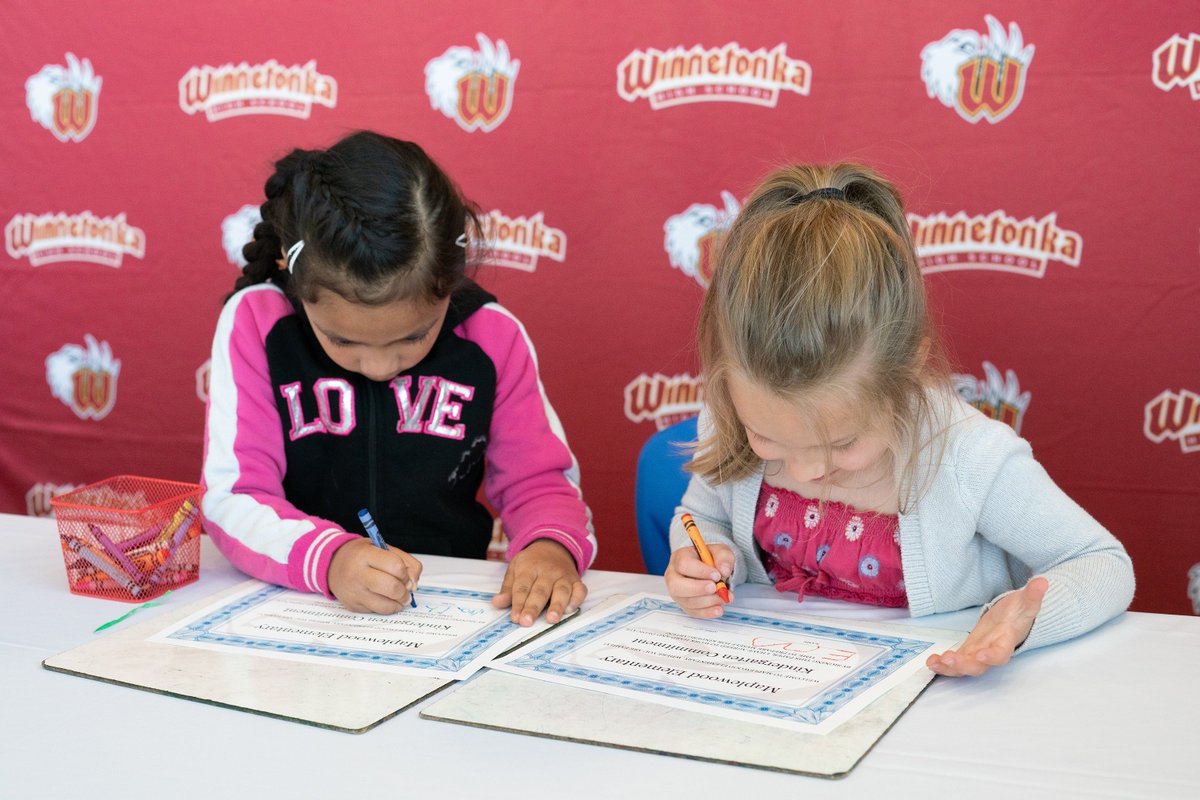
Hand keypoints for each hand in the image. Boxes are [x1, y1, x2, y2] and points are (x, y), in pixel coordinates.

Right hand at [327, 538, 422, 613]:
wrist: (333, 564)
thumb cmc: (363, 555)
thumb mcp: (384, 548)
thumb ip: (406, 561)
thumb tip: (414, 584)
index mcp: (366, 555)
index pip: (396, 566)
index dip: (406, 573)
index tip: (405, 574)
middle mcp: (357, 574)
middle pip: (392, 588)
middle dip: (405, 591)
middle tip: (406, 588)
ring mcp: (354, 592)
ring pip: (386, 605)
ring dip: (399, 602)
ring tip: (399, 596)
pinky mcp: (353, 606)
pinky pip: (378, 611)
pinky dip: (388, 607)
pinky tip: (386, 598)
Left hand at [492, 538, 585, 626]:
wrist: (553, 547)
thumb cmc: (531, 562)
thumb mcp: (515, 568)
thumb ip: (507, 588)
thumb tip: (497, 602)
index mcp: (529, 567)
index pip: (523, 586)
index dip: (518, 602)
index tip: (515, 617)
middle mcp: (548, 571)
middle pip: (540, 591)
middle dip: (533, 607)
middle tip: (527, 622)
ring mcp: (563, 575)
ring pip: (561, 591)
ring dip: (557, 605)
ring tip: (551, 619)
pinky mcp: (576, 580)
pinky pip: (580, 590)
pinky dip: (577, 599)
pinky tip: (570, 609)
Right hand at [665, 543, 735, 617]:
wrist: (712, 570)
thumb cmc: (712, 559)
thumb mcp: (721, 551)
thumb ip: (724, 557)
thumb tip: (724, 571)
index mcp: (680, 557)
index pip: (684, 564)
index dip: (700, 571)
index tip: (717, 575)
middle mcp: (674, 575)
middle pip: (676, 586)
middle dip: (698, 589)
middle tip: (716, 588)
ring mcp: (677, 592)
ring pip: (686, 601)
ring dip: (708, 601)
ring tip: (723, 596)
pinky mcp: (684, 604)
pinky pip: (693, 612)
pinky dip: (707, 612)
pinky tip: (718, 608)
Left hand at [926, 576, 1048, 676]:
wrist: (1012, 619)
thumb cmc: (1019, 613)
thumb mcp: (1026, 602)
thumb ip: (1032, 595)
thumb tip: (1042, 582)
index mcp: (1006, 641)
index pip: (1001, 653)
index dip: (992, 656)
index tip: (982, 655)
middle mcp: (991, 651)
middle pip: (979, 666)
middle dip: (964, 665)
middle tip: (949, 659)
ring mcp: (978, 653)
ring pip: (965, 667)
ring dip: (949, 668)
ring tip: (934, 662)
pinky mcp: (967, 651)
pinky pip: (955, 662)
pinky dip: (943, 664)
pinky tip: (931, 661)